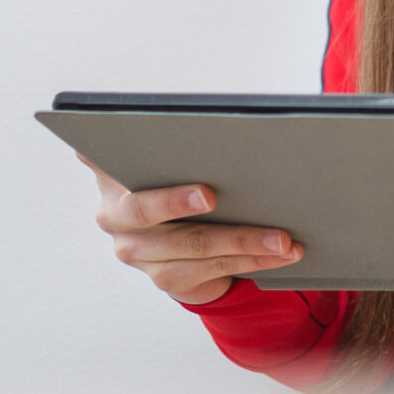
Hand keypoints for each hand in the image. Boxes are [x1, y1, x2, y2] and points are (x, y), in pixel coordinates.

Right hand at [84, 157, 302, 305]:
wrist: (178, 242)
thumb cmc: (177, 188)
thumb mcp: (168, 164)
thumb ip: (169, 145)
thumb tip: (190, 113)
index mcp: (112, 179)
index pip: (115, 168)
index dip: (145, 174)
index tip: (194, 183)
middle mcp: (115, 219)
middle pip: (147, 212)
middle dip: (182, 204)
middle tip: (214, 197)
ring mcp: (139, 254)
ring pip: (195, 246)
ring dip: (245, 242)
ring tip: (281, 239)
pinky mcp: (167, 279)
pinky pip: (214, 270)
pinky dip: (253, 261)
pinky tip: (281, 256)